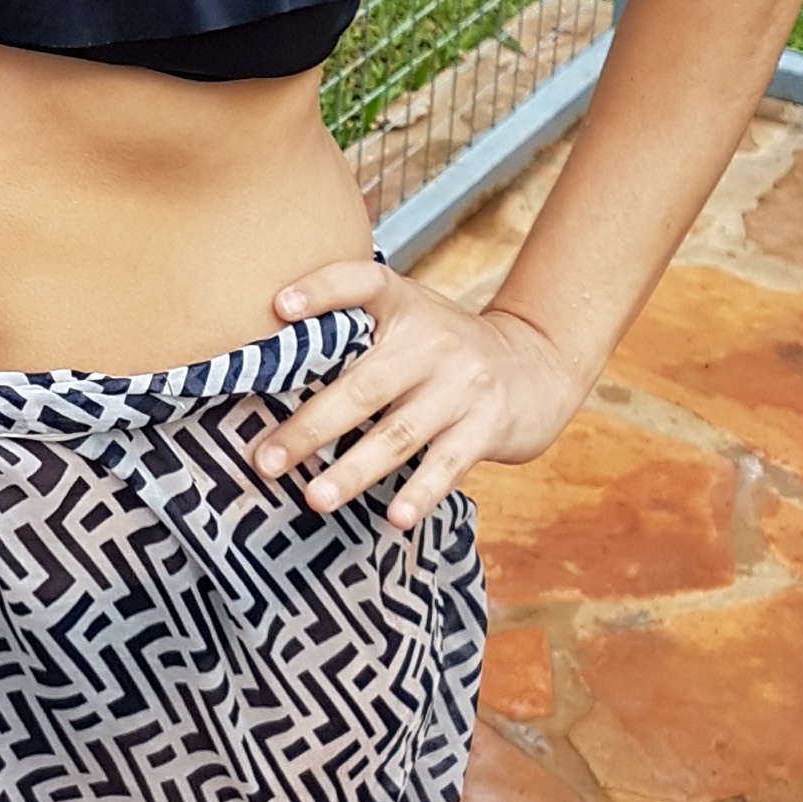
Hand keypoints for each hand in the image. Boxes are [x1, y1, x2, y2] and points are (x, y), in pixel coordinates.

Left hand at [254, 264, 581, 530]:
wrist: (537, 365)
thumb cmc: (444, 349)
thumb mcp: (410, 320)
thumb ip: (355, 333)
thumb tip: (265, 373)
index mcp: (404, 307)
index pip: (362, 284)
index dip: (322, 290)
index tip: (280, 307)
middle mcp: (432, 342)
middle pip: (363, 386)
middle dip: (310, 427)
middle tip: (266, 459)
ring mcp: (461, 387)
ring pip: (398, 433)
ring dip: (353, 470)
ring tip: (315, 497)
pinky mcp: (486, 427)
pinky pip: (446, 465)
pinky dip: (420, 492)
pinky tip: (395, 517)